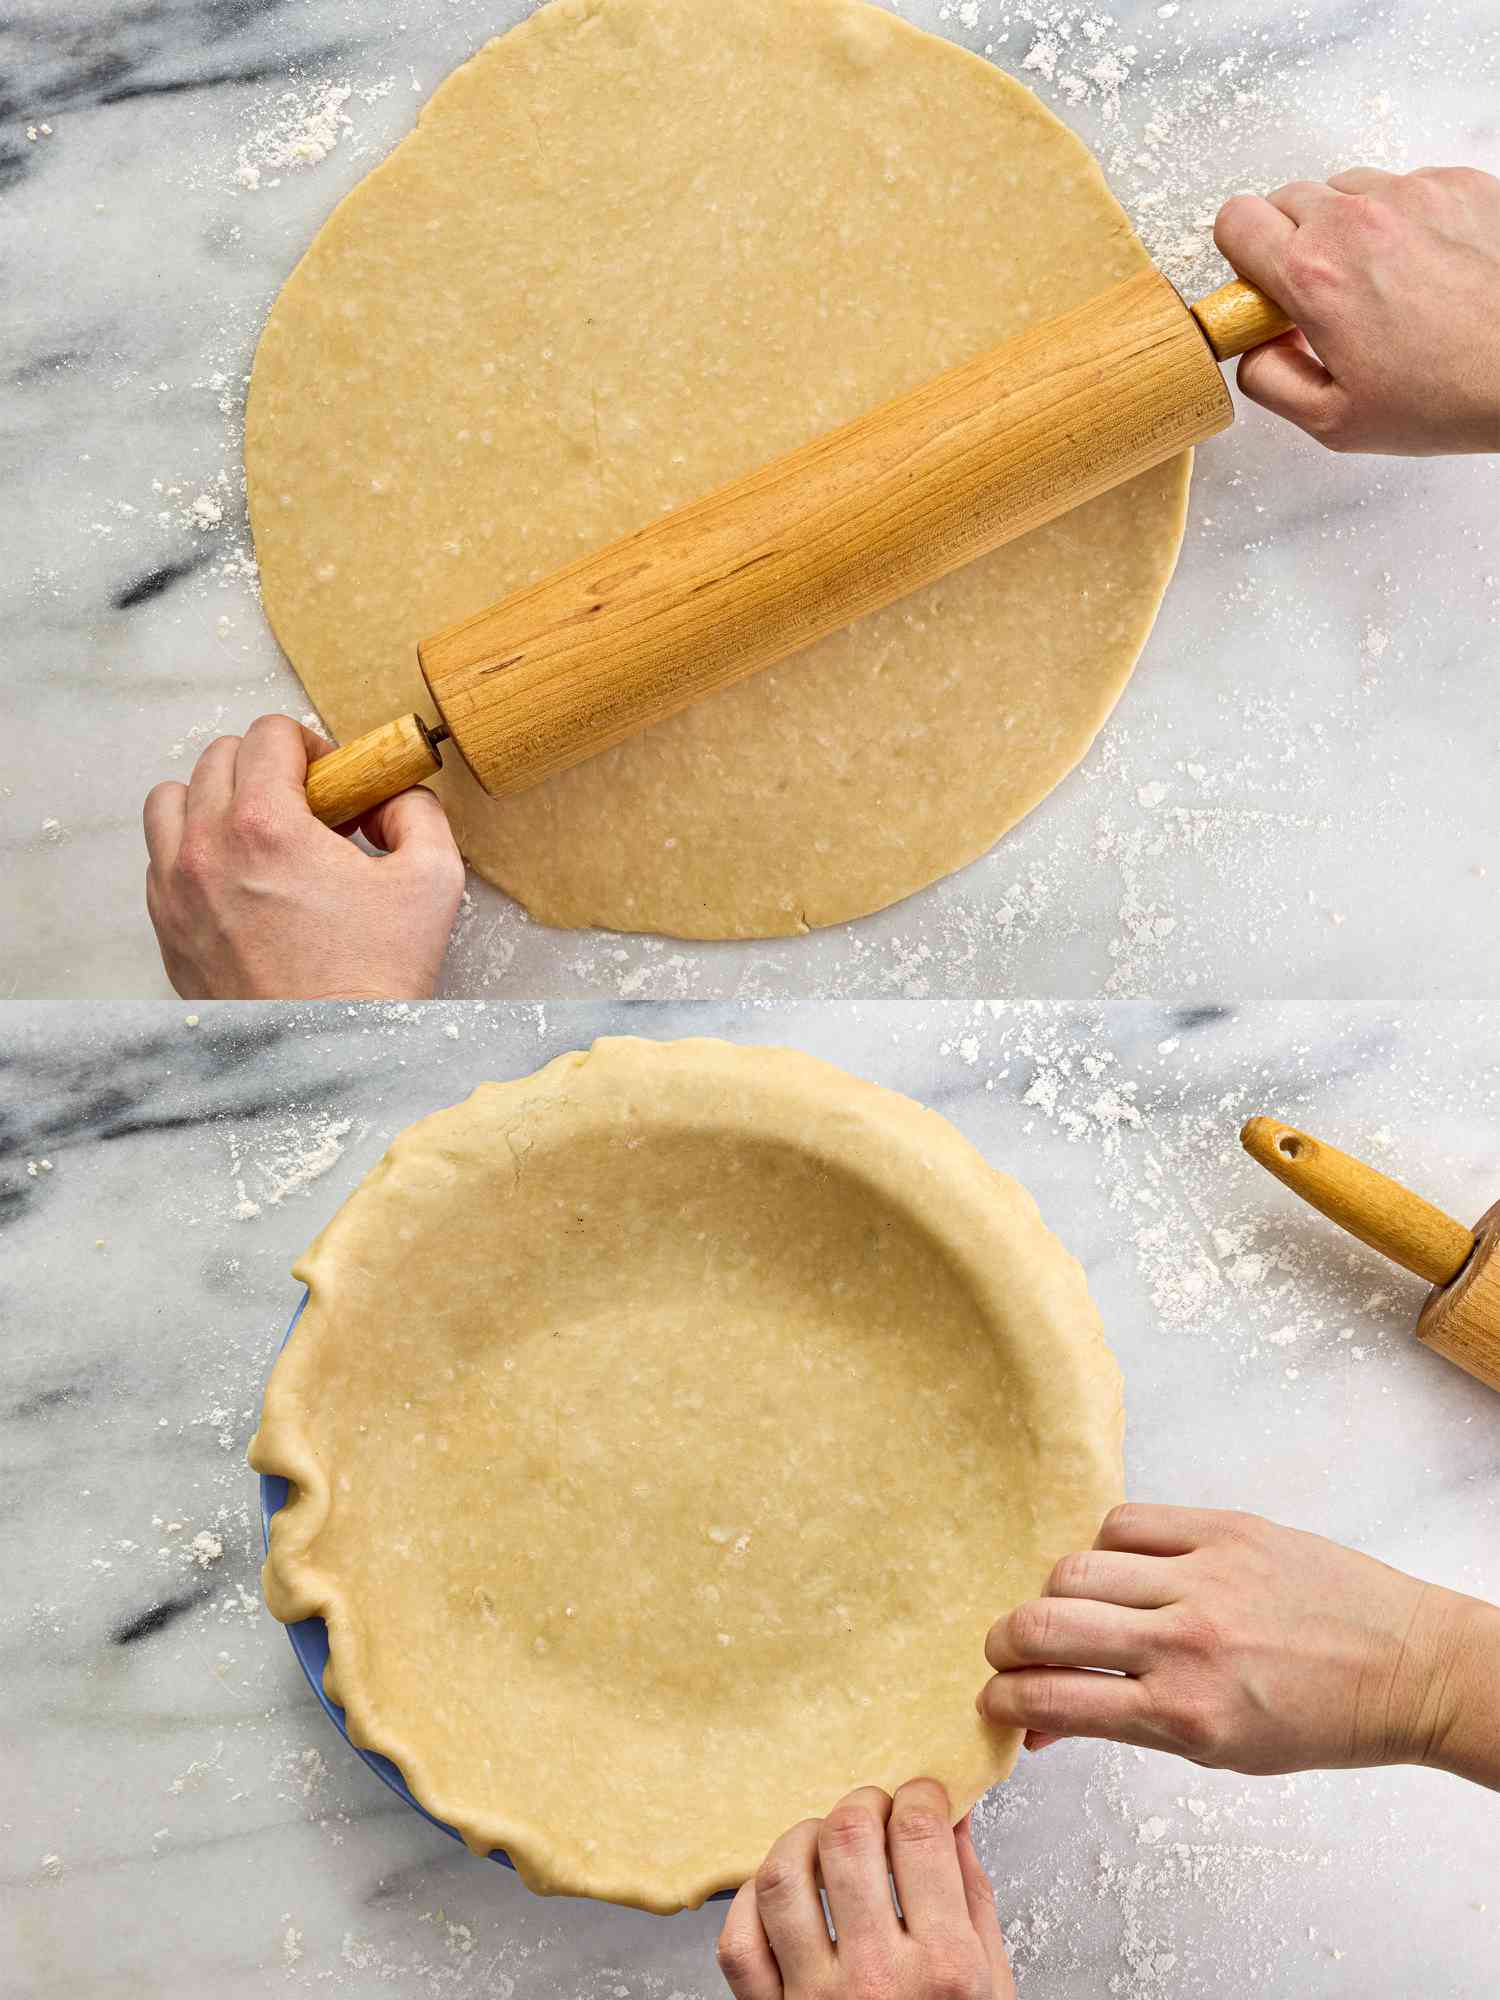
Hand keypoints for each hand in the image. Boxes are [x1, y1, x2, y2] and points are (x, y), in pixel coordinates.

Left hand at [144, 714, 464, 999]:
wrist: (330, 1051)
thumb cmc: (376, 975)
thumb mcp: (433, 879)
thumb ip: (416, 812)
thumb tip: (391, 796)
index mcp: (266, 826)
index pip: (268, 735)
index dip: (310, 745)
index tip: (332, 780)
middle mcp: (207, 849)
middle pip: (217, 758)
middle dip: (266, 768)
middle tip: (307, 807)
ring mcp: (177, 890)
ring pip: (172, 802)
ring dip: (215, 800)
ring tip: (258, 834)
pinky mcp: (168, 928)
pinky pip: (161, 859)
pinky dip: (194, 851)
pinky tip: (240, 879)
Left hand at [717, 1779, 1013, 1999]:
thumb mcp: (992, 1986)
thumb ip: (972, 1897)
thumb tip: (952, 1817)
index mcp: (943, 1969)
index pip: (919, 1834)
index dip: (920, 1796)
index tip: (921, 1796)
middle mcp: (876, 1979)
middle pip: (848, 1838)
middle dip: (863, 1804)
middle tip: (874, 1810)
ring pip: (783, 1877)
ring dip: (803, 1837)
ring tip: (824, 1839)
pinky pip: (737, 1942)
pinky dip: (749, 1901)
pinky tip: (779, 1893)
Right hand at [978, 1505, 1496, 1779]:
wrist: (1409, 1666)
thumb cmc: (1319, 1720)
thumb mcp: (1218, 1752)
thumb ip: (1127, 1726)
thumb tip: (1044, 1719)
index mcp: (1185, 1716)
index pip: (1055, 1698)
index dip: (1004, 1698)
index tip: (992, 1698)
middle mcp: (1186, 1644)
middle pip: (1045, 1623)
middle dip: (1005, 1642)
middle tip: (1007, 1649)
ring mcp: (1205, 1578)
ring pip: (1075, 1566)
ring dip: (1054, 1592)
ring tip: (1070, 1607)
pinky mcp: (1225, 1528)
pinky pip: (1126, 1520)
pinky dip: (1107, 1544)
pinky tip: (1121, 1566)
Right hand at [1215, 165, 1499, 453]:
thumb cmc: (1449, 396)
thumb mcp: (1334, 423)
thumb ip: (1269, 382)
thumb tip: (1253, 350)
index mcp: (1314, 274)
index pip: (1235, 222)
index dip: (1242, 256)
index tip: (1264, 288)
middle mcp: (1358, 219)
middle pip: (1287, 199)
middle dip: (1292, 242)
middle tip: (1326, 296)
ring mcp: (1412, 193)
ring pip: (1349, 190)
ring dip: (1350, 229)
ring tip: (1385, 283)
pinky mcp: (1458, 183)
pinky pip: (1407, 189)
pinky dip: (1406, 222)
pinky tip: (1430, 269)